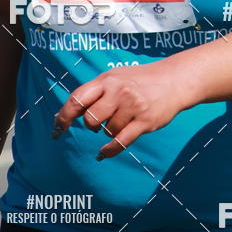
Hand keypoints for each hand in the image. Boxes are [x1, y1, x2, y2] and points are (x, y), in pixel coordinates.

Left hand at [53, 59, 191, 159]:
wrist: (174, 79)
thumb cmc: (139, 80)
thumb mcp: (115, 77)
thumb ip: (92, 93)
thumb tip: (63, 114)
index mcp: (107, 80)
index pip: (77, 99)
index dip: (64, 116)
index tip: (57, 129)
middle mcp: (119, 92)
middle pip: (91, 119)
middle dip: (92, 125)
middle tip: (100, 121)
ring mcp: (132, 107)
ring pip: (108, 131)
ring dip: (110, 130)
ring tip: (122, 119)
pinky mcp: (145, 122)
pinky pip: (120, 142)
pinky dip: (109, 150)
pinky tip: (102, 153)